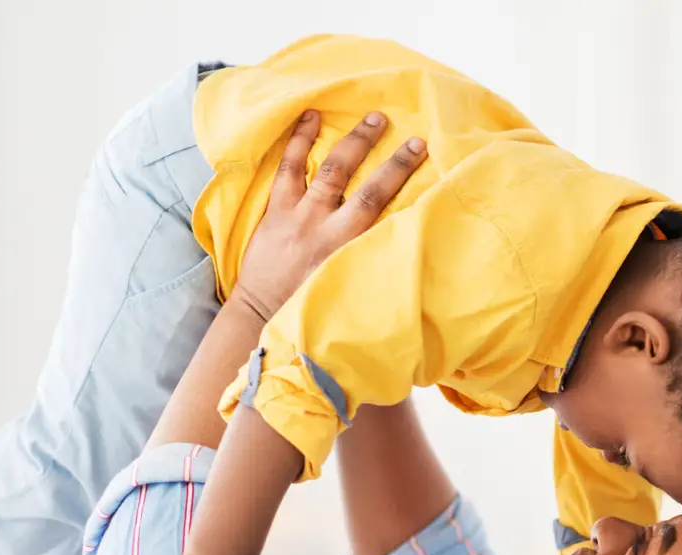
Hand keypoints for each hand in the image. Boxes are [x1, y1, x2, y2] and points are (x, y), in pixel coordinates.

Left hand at [232, 109, 427, 321]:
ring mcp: (297, 215)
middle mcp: (322, 227)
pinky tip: (310, 117)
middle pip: (358, 183)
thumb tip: (397, 235)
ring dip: (349, 141)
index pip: (377, 204)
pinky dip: (298, 141)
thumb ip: (364, 257)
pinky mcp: (275, 210)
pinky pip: (287, 168)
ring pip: (326, 170)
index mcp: (343, 248)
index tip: (420, 149)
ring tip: (370, 118)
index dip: (399, 174)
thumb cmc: (306, 301)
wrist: (260, 310)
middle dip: (381, 154)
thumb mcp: (343, 284)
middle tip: (396, 126)